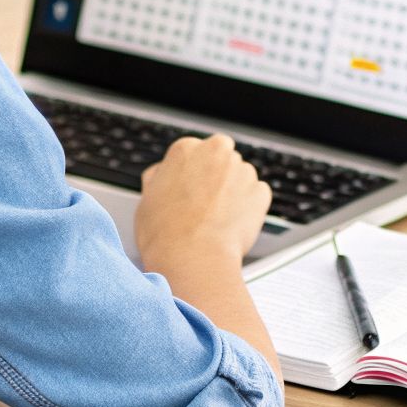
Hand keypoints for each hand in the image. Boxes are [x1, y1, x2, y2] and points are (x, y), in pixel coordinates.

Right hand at [135, 133, 271, 267]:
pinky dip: (249, 208)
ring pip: (240, 177)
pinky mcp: (260, 192)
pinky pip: (256, 196)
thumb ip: (159, 178)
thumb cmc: (164, 235)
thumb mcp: (146, 198)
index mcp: (185, 148)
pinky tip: (230, 224)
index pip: (194, 154)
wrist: (192, 259)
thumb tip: (160, 175)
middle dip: (215, 179)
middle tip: (203, 206)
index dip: (191, 176)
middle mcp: (216, 152)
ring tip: (216, 220)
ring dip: (233, 192)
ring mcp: (241, 170)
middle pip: (220, 160)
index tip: (190, 191)